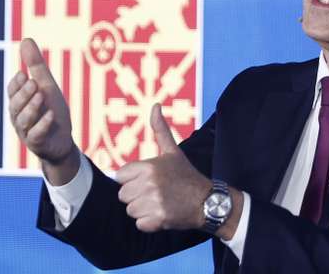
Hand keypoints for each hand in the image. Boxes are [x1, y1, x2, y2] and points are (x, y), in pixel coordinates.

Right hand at [7, 38, 78, 183]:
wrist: (61, 141)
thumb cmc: (50, 111)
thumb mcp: (46, 86)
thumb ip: (35, 65)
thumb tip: (25, 39)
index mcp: (19, 103)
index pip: (12, 92)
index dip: (15, 84)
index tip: (23, 74)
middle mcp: (19, 117)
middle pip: (15, 105)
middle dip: (23, 94)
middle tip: (33, 83)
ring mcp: (27, 132)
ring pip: (23, 120)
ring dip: (32, 107)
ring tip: (41, 96)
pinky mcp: (38, 144)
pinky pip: (36, 135)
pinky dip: (42, 125)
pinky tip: (50, 115)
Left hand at [116, 104, 211, 231]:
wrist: (207, 202)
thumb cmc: (186, 175)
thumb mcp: (172, 151)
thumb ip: (159, 130)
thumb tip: (155, 105)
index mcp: (148, 167)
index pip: (120, 177)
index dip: (132, 179)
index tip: (148, 180)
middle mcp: (149, 184)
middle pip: (123, 195)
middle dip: (136, 195)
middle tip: (156, 192)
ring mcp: (153, 203)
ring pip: (130, 210)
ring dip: (142, 209)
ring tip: (160, 202)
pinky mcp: (157, 220)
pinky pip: (139, 223)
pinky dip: (149, 223)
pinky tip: (162, 214)